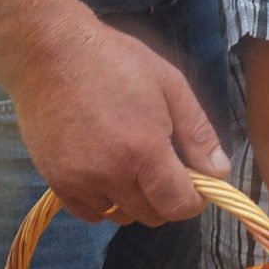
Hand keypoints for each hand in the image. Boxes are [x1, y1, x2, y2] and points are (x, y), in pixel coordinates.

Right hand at [12, 16, 227, 224]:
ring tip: (129, 163)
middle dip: (165, 198)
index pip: (178, 205)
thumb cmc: (114, 60)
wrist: (49, 52)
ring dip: (133, 200)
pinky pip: (89, 213)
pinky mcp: (55, 181)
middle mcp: (111, 174)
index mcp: (144, 150)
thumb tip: (219, 171)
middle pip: (151, 215)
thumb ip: (197, 131)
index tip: (193, 183)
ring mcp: (80, 181)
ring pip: (120, 216)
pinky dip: (103, 202)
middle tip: (161, 166)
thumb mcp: (169, 83)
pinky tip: (104, 171)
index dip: (193, 200)